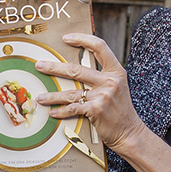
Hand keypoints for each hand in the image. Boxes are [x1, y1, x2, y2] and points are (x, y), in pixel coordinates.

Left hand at [35, 33, 145, 153]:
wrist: (130, 132)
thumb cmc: (120, 110)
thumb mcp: (117, 87)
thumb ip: (102, 76)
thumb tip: (78, 69)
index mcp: (116, 71)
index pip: (100, 47)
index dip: (82, 39)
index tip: (67, 38)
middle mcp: (110, 80)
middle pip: (76, 69)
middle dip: (54, 67)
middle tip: (40, 65)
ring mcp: (103, 95)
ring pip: (70, 92)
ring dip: (52, 96)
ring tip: (40, 97)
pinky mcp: (96, 109)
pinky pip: (73, 108)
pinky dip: (61, 111)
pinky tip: (53, 112)